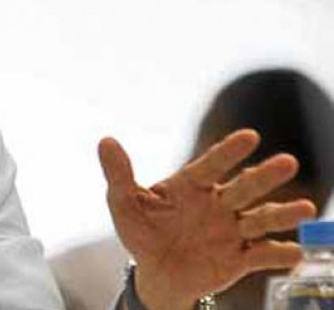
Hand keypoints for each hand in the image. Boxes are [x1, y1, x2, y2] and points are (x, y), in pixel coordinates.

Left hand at [99, 129, 315, 309]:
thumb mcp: (123, 203)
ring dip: (282, 214)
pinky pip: (262, 256)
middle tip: (287, 162)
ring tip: (305, 209)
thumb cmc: (142, 231)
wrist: (155, 272)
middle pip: (244, 187)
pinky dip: (279, 255)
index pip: (211, 165)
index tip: (249, 137)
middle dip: (265, 176)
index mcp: (191, 185)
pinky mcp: (239, 259)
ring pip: (260, 219)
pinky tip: (293, 252)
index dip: (228, 152)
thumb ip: (118, 174)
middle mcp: (218, 203)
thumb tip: (105, 141)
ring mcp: (231, 231)